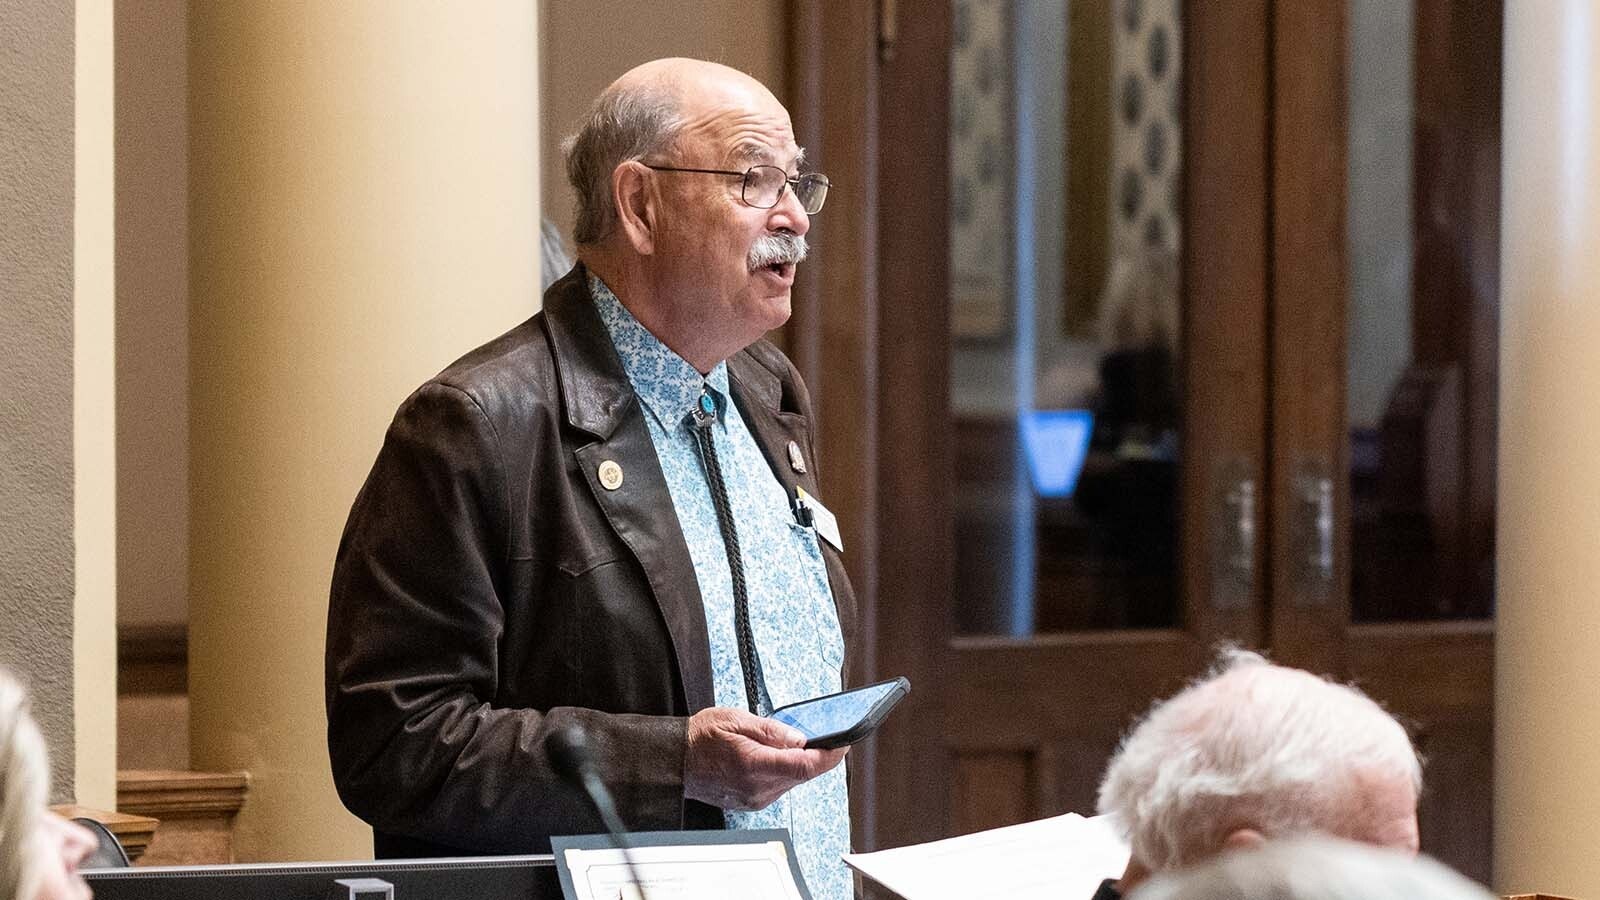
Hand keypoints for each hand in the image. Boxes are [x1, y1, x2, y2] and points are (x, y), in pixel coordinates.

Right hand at [683, 707, 847, 810]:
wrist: (676, 760)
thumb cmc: (700, 737)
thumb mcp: (736, 719)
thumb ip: (771, 730)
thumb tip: (799, 738)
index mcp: (753, 765)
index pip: (804, 765)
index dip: (829, 755)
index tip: (842, 743)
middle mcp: (756, 788)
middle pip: (803, 775)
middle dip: (818, 756)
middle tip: (826, 736)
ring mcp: (755, 798)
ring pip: (793, 781)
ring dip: (800, 763)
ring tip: (793, 743)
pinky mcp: (753, 802)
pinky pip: (780, 786)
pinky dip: (785, 771)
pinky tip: (777, 757)